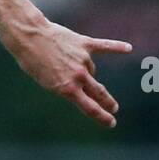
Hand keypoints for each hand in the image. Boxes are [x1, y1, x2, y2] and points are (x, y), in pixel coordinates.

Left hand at [6, 13, 131, 127]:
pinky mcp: (85, 44)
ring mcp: (83, 59)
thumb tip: (85, 81)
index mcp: (68, 89)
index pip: (90, 108)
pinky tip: (128, 49)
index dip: (102, 117)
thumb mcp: (46, 82)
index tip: (112, 123)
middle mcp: (79, 76)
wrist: (30, 37)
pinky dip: (116, 48)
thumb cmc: (32, 62)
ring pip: (92, 70)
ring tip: (64, 64)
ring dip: (84, 71)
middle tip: (114, 108)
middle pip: (99, 92)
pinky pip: (104, 46)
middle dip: (108, 102)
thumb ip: (67, 85)